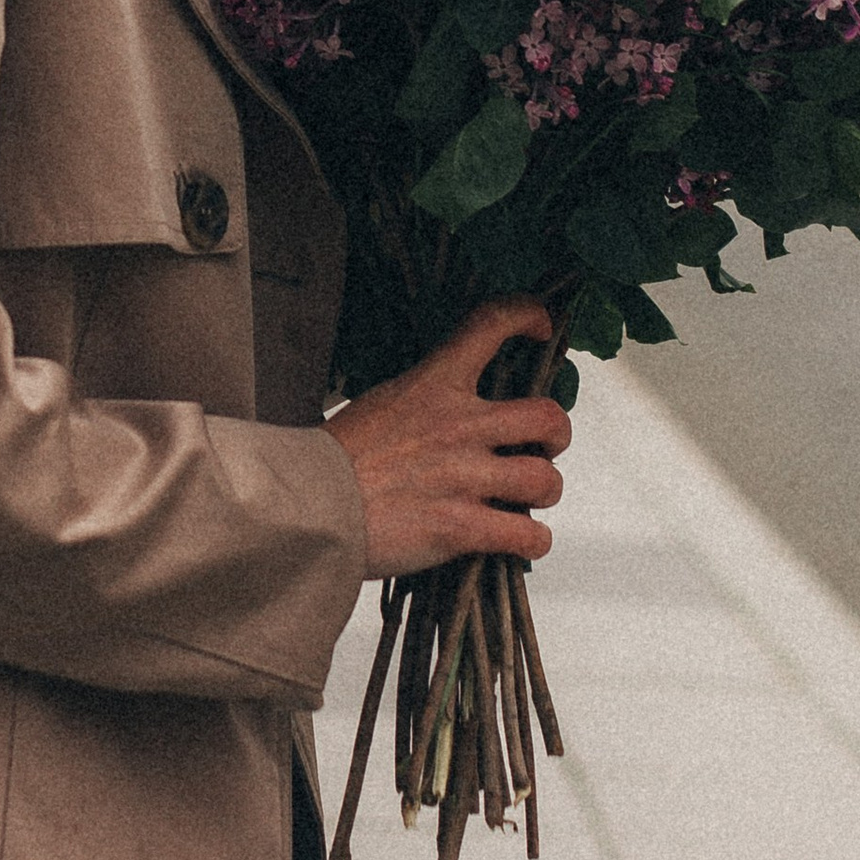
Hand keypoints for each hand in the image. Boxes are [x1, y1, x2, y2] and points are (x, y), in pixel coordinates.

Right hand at [326, 297, 570, 578]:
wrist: (304, 509)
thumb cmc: (331, 462)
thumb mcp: (379, 404)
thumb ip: (425, 403)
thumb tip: (453, 416)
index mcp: (433, 384)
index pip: (491, 324)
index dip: (527, 316)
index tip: (540, 328)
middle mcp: (458, 424)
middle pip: (548, 417)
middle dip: (556, 436)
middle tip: (542, 449)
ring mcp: (464, 476)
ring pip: (545, 480)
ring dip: (544, 492)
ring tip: (526, 501)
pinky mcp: (462, 527)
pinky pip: (528, 536)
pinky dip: (532, 543)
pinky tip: (519, 542)